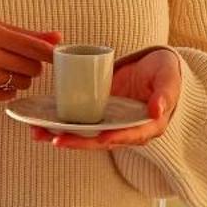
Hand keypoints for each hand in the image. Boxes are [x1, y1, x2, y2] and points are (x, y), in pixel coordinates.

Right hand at [0, 20, 61, 107]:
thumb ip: (25, 34)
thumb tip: (57, 37)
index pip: (34, 46)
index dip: (50, 53)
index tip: (59, 57)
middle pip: (32, 67)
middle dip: (31, 66)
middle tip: (18, 62)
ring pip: (23, 82)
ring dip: (19, 78)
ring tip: (3, 71)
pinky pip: (9, 94)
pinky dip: (6, 89)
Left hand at [32, 47, 182, 148]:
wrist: (153, 65)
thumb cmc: (166, 72)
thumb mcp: (169, 79)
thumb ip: (165, 94)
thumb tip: (157, 111)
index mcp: (148, 126)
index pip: (130, 136)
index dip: (116, 138)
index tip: (101, 138)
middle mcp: (126, 129)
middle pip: (100, 140)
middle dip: (78, 142)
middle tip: (56, 139)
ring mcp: (110, 122)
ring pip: (85, 134)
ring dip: (62, 135)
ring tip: (38, 133)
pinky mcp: (97, 113)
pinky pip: (78, 121)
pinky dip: (60, 122)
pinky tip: (39, 122)